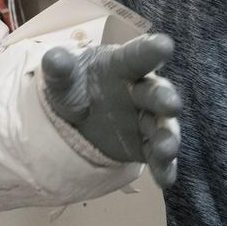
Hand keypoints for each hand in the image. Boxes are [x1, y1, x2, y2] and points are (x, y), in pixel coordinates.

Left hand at [42, 34, 181, 187]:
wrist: (76, 116)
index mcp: (122, 66)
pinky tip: (166, 180)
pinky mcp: (145, 145)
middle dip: (165, 98)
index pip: (136, 56)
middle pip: (156, 92)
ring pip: (163, 127)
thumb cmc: (75, 86)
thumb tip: (54, 59)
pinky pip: (158, 156)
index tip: (164, 45)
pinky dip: (164, 167)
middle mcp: (141, 90)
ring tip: (167, 150)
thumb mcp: (61, 78)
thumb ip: (59, 69)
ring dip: (168, 138)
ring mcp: (146, 119)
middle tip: (172, 104)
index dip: (150, 50)